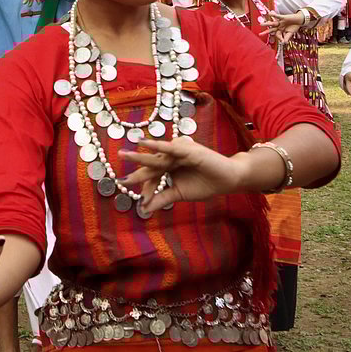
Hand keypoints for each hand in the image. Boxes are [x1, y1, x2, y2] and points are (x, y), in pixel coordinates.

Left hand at [118, 136, 248, 213]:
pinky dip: (156, 145)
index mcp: (168, 167)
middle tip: (121, 178)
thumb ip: (162, 198)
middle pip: (150, 166)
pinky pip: (169, 147)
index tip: (143, 201)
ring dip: (140, 157)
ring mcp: (177, 152)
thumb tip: (144, 209)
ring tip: (125, 155)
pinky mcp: (186, 149)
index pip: (152, 177)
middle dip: (137, 172)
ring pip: (156, 157)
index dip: (148, 188)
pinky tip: (143, 142)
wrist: (228, 180)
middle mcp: (170, 158)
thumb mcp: (180, 194)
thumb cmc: (206, 185)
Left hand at [263, 10, 305, 45]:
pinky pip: (278, 16)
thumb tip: (284, 43)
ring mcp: (280, 22)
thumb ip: (287, 37)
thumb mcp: (290, 33)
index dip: (280, 38)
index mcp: (280, 30)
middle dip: (266, 32)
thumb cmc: (294, 27)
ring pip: (272, 23)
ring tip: (261, 24)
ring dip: (267, 24)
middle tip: (260, 34)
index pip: (277, 35)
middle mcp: (279, 26)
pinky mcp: (283, 17)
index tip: (283, 41)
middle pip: (271, 30)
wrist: (299, 20)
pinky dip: (274, 15)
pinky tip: (269, 14)